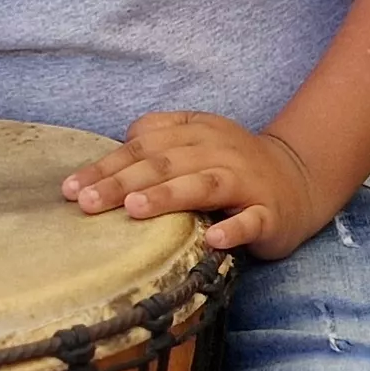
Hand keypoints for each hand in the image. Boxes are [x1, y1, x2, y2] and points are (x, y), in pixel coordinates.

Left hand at [62, 111, 329, 255]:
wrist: (300, 179)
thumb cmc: (232, 167)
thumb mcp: (196, 142)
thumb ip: (156, 141)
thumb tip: (109, 158)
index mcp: (197, 131)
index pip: (143, 145)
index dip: (106, 166)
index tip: (69, 188)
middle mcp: (219, 151)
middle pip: (165, 163)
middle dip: (122, 182)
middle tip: (86, 202)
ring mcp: (246, 181)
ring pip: (204, 184)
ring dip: (169, 196)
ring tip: (134, 209)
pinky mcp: (269, 213)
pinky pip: (250, 220)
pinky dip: (233, 229)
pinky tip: (213, 239)